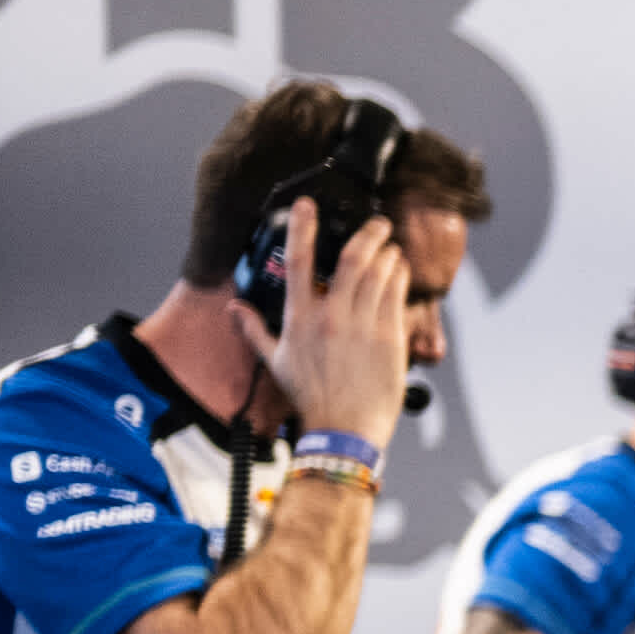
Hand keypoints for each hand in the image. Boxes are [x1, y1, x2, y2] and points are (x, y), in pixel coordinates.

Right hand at [264, 196, 411, 443]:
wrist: (344, 429)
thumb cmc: (311, 397)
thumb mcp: (276, 362)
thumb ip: (254, 330)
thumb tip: (234, 310)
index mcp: (301, 318)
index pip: (299, 262)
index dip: (302, 228)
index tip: (305, 205)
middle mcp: (332, 316)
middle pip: (354, 258)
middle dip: (369, 233)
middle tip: (377, 223)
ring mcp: (364, 325)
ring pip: (380, 273)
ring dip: (388, 253)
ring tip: (390, 246)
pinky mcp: (390, 337)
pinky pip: (397, 295)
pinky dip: (400, 276)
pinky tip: (400, 269)